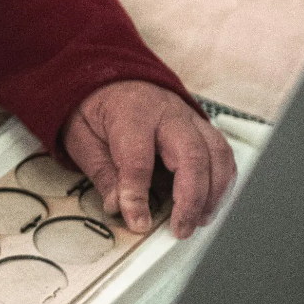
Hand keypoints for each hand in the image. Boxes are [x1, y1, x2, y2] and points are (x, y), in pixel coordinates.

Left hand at [62, 81, 235, 239]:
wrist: (109, 74)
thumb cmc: (95, 105)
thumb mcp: (81, 135)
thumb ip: (101, 171)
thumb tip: (118, 207)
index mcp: (130, 112)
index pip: (138, 158)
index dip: (138, 195)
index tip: (138, 222)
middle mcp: (165, 112)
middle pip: (190, 154)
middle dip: (190, 198)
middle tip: (180, 229)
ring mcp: (188, 117)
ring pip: (216, 153)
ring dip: (213, 192)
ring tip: (198, 220)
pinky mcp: (200, 125)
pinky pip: (222, 152)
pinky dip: (222, 180)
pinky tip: (209, 202)